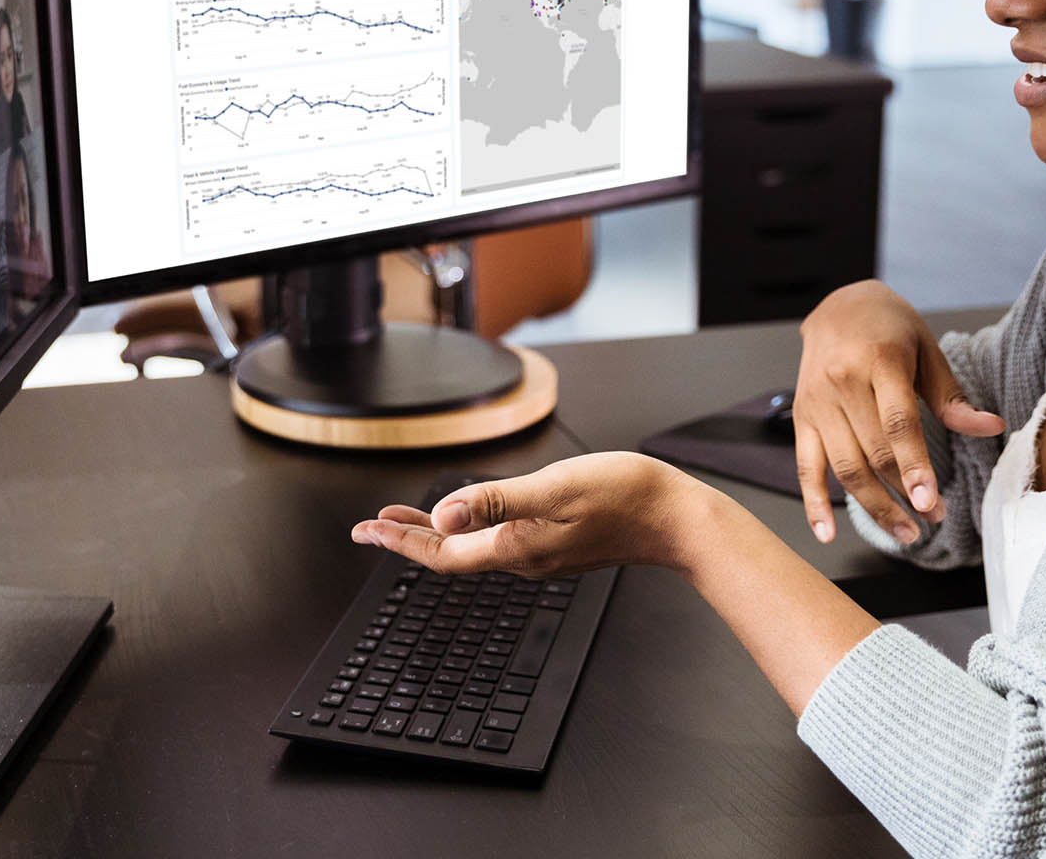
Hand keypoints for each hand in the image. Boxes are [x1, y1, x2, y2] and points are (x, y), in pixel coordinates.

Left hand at [350, 452, 700, 576]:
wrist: (678, 519)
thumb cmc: (625, 496)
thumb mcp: (554, 487)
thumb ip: (496, 501)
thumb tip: (443, 515)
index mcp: (517, 547)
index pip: (443, 552)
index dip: (402, 540)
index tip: (367, 528)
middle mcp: (524, 558)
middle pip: (452, 555)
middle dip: (407, 539)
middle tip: (370, 527)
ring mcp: (542, 555)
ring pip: (473, 549)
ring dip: (435, 534)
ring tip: (405, 520)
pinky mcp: (558, 546)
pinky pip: (497, 543)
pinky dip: (469, 530)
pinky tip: (469, 519)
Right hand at [795, 280, 1003, 545]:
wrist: (836, 306)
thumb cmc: (888, 327)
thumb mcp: (926, 349)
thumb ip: (951, 395)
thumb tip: (990, 428)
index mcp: (879, 361)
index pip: (897, 422)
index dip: (914, 465)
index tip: (930, 502)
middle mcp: (842, 382)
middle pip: (872, 452)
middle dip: (903, 494)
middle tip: (932, 520)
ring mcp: (817, 403)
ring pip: (844, 467)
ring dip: (873, 507)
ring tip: (905, 533)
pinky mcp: (802, 418)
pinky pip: (805, 467)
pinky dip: (814, 504)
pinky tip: (826, 534)